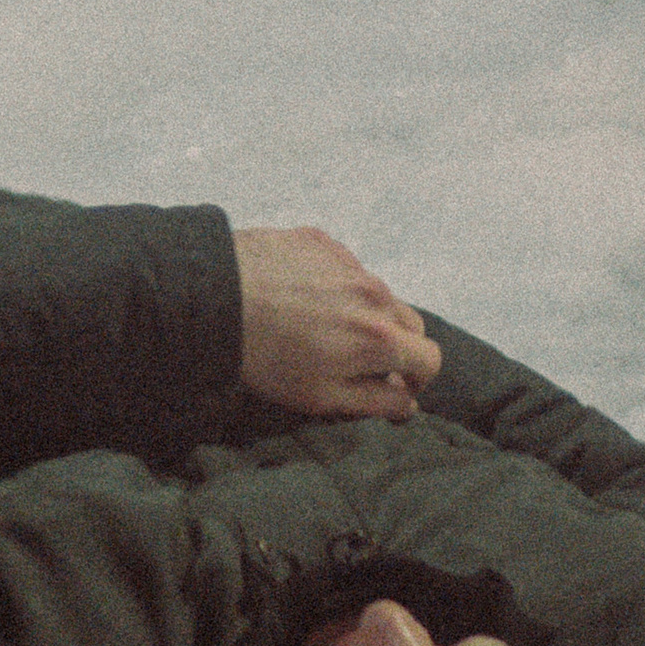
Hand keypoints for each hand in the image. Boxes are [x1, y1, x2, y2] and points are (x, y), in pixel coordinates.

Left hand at [233, 227, 440, 420]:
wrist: (214, 297)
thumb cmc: (265, 356)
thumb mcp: (321, 396)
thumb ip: (375, 402)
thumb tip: (407, 403)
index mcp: (381, 337)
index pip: (430, 357)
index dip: (419, 377)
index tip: (397, 384)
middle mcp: (375, 293)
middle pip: (409, 322)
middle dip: (396, 344)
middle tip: (359, 359)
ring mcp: (349, 263)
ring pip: (375, 293)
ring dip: (363, 312)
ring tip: (319, 326)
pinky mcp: (321, 241)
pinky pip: (344, 267)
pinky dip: (335, 284)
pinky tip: (298, 297)